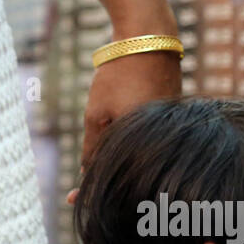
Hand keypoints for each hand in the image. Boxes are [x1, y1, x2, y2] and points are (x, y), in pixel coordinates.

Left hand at [66, 50, 182, 204]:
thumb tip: (90, 175)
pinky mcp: (172, 124)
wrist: (151, 43)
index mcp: (146, 145)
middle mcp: (164, 144)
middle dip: (108, 179)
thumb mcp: (97, 114)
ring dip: (122, 162)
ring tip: (102, 157)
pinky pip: (150, 144)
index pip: (118, 176)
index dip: (91, 190)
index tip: (71, 200)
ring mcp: (171, 135)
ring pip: (141, 157)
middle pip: (133, 170)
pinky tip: (123, 138)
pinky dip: (134, 147)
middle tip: (81, 188)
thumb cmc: (122, 75)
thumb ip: (94, 148)